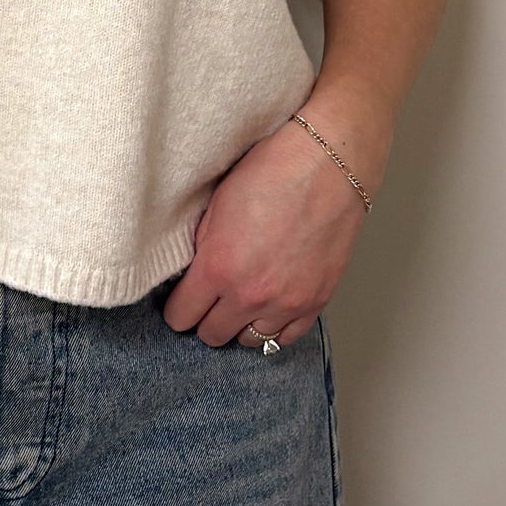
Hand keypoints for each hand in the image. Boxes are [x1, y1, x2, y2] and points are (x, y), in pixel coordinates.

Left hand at [161, 114, 372, 347]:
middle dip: (205, 318)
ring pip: (249, 341)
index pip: (181, 316)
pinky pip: (286, 337)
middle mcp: (250, 295)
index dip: (177, 308)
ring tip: (240, 302)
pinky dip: (273, 327)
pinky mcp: (316, 302)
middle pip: (211, 335)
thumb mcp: (217, 205)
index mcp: (218, 268)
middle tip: (209, 299)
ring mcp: (287, 303)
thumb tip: (191, 276)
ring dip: (239, 324)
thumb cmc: (272, 172)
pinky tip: (268, 309)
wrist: (328, 164)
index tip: (180, 300)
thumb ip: (202, 248)